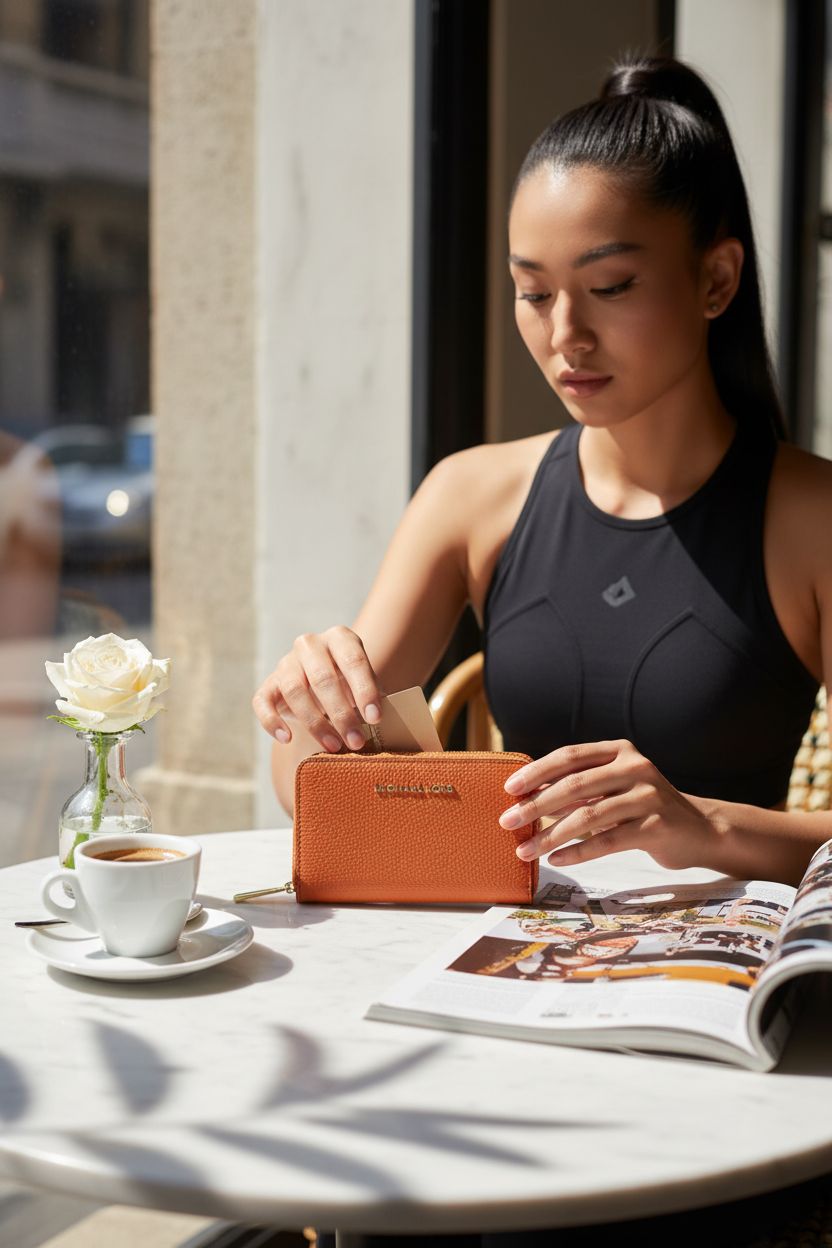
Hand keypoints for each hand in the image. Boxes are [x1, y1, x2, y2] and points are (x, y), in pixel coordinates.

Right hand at [252, 626, 381, 751]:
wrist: (325, 686)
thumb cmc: (351, 686)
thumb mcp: (365, 684)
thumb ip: (371, 697)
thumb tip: (377, 721)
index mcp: (340, 638)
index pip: (353, 660)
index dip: (364, 690)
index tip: (374, 718)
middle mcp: (310, 645)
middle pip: (323, 678)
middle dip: (341, 713)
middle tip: (356, 741)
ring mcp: (286, 663)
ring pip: (294, 690)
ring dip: (315, 722)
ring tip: (334, 745)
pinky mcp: (268, 684)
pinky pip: (263, 702)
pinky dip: (272, 721)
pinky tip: (287, 739)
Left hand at [498, 739, 718, 871]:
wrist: (700, 830)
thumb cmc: (644, 809)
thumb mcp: (613, 788)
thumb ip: (579, 788)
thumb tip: (526, 799)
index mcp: (620, 751)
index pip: (570, 756)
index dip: (537, 771)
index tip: (510, 789)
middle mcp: (635, 767)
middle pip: (574, 785)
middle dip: (535, 805)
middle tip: (507, 822)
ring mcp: (648, 795)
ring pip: (588, 815)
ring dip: (550, 836)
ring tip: (526, 851)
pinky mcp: (656, 826)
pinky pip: (607, 840)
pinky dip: (578, 852)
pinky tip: (557, 860)